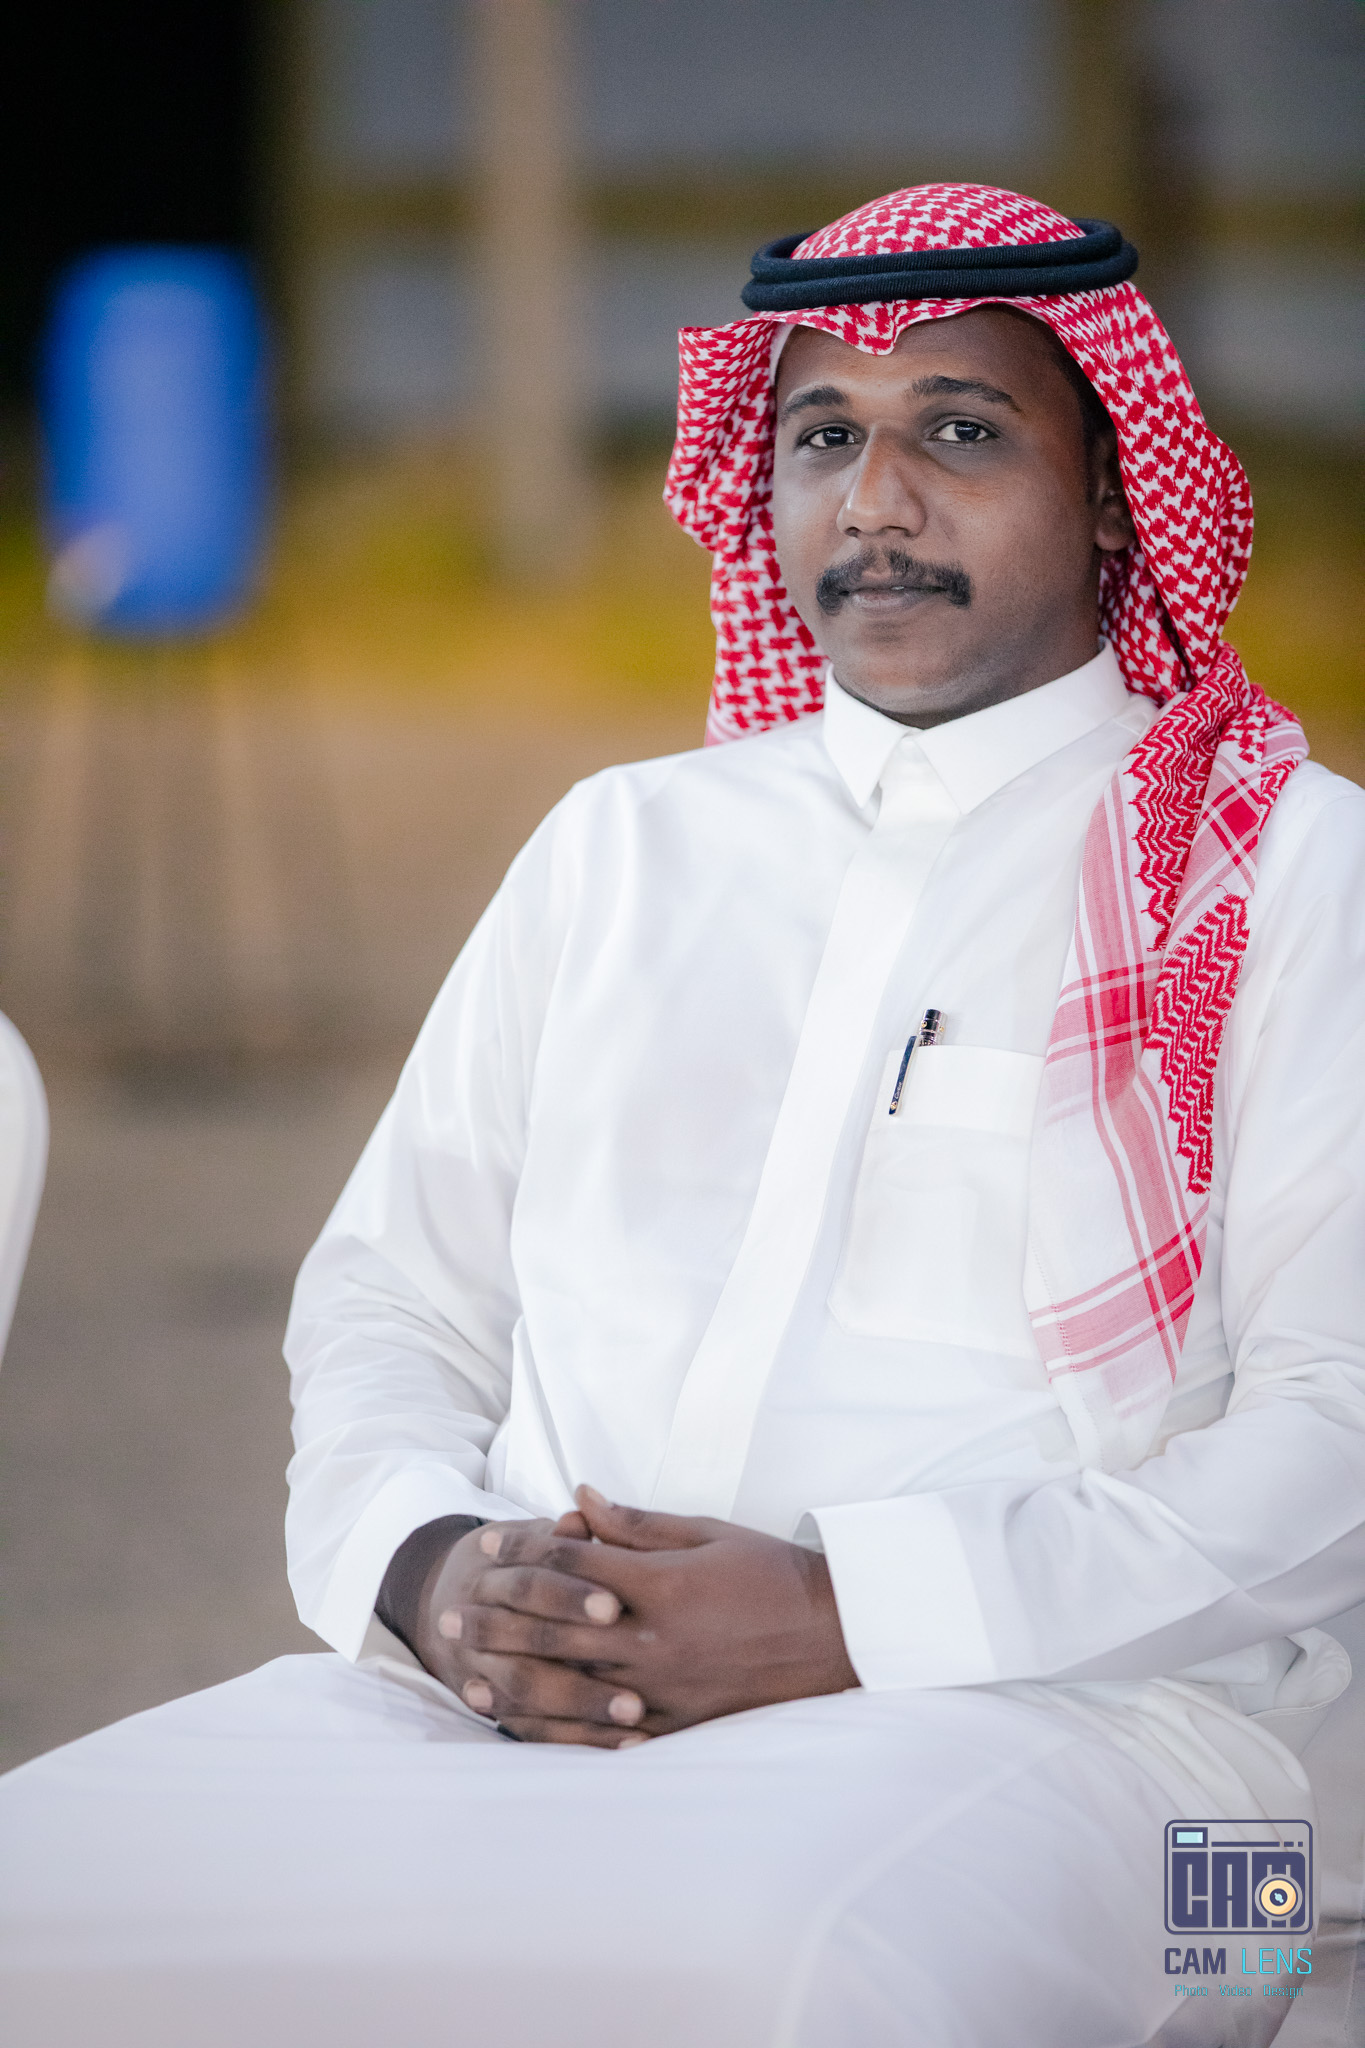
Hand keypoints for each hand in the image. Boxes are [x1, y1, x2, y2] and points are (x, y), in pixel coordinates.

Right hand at [411, 1516, 648, 1749]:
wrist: (445, 1603)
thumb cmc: (515, 1561)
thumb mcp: (530, 1538)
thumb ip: (561, 1537)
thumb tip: (580, 1517)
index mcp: (491, 1567)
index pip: (531, 1578)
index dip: (569, 1591)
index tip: (616, 1606)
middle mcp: (478, 1618)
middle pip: (526, 1637)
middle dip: (576, 1655)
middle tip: (629, 1657)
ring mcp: (482, 1667)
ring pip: (525, 1688)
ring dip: (581, 1703)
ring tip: (636, 1713)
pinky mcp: (498, 1706)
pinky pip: (533, 1728)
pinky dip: (577, 1737)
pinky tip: (627, 1743)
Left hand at [439, 1487, 858, 1743]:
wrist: (832, 1636)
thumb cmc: (770, 1574)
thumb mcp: (706, 1532)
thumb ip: (636, 1523)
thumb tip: (578, 1500)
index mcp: (660, 1585)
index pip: (571, 1566)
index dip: (523, 1552)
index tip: (486, 1547)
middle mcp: (653, 1640)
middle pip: (555, 1627)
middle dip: (496, 1618)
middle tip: (450, 1615)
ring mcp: (662, 1690)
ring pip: (567, 1686)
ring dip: (511, 1677)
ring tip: (464, 1672)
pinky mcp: (674, 1725)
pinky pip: (600, 1733)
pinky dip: (555, 1729)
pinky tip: (521, 1725)